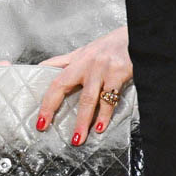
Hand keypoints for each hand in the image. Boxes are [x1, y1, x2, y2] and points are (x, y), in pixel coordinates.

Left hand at [35, 27, 131, 144]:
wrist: (137, 37)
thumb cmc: (111, 46)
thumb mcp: (85, 51)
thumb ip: (66, 61)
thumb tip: (44, 67)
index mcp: (75, 59)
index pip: (51, 76)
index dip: (43, 95)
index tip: (38, 115)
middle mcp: (84, 63)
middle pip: (62, 86)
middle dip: (51, 107)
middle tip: (44, 125)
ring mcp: (101, 69)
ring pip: (87, 98)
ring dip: (82, 121)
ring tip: (77, 138)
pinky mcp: (118, 74)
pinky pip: (109, 99)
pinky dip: (105, 115)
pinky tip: (100, 128)